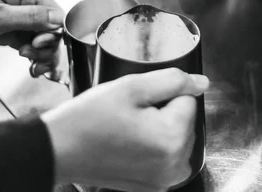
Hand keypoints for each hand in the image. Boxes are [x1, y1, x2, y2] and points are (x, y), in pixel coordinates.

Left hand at [0, 0, 63, 74]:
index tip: (41, 43)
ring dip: (44, 55)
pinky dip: (37, 59)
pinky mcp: (14, 35)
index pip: (54, 9)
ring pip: (46, 40)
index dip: (55, 29)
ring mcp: (21, 21)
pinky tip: (34, 68)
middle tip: (34, 57)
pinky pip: (34, 47)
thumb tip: (58, 18)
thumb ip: (29, 17)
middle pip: (53, 27)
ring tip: (33, 65)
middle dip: (48, 46)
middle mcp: (25, 5)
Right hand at [42, 68, 208, 191]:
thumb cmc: (89, 118)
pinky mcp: (154, 185)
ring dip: (159, 125)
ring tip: (129, 125)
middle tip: (130, 112)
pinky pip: (167, 152)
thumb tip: (201, 83)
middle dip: (163, 109)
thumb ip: (172, 80)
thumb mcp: (131, 87)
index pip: (189, 98)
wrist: (60, 150)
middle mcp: (174, 165)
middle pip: (185, 118)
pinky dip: (153, 142)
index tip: (139, 100)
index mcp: (172, 139)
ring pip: (177, 134)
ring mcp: (165, 180)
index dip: (163, 92)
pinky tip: (129, 139)